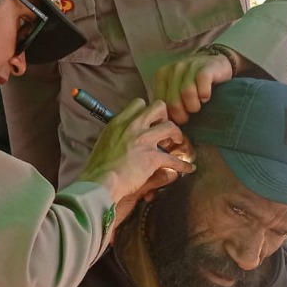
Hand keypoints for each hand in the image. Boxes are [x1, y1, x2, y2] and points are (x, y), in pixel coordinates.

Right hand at [77, 99, 192, 220]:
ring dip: (177, 134)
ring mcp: (144, 140)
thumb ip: (116, 136)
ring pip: (170, 126)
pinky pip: (174, 159)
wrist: (100, 182)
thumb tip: (122, 139)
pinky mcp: (153, 157)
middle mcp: (133, 126)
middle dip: (165, 116)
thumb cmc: (98, 167)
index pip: (138, 104)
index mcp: (119, 122)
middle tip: (165, 128)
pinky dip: (183, 165)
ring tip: (179, 142)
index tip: (150, 122)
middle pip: (158, 107)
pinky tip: (188, 168)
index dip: (147, 112)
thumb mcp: (104, 143)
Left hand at [152, 54, 233, 123]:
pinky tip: (206, 98)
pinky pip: (202, 85)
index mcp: (162, 76)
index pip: (159, 104)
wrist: (215, 63)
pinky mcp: (205, 68)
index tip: (177, 123)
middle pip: (172, 102)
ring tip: (198, 107)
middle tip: (189, 117)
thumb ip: (167, 104)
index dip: (168, 118)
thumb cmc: (193, 82)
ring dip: (194, 106)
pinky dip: (204, 95)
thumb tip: (161, 129)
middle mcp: (173, 70)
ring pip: (187, 94)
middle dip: (182, 116)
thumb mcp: (176, 90)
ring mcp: (189, 67)